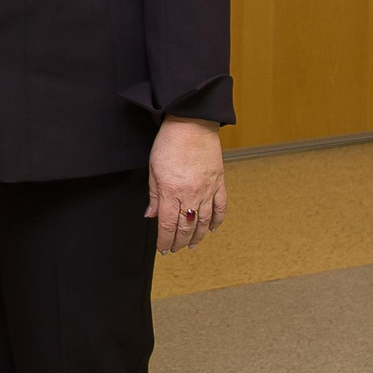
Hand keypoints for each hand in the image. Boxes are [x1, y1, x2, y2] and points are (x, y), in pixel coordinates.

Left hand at [146, 116, 226, 254]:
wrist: (192, 123)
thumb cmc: (169, 142)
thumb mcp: (153, 168)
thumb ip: (154, 194)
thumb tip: (151, 215)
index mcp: (171, 191)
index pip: (168, 225)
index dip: (165, 240)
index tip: (163, 248)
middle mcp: (191, 195)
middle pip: (186, 227)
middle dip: (179, 242)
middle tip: (174, 249)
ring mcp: (207, 190)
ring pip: (204, 222)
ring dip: (197, 237)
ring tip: (191, 245)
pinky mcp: (219, 183)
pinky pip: (221, 208)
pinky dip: (217, 221)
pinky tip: (213, 229)